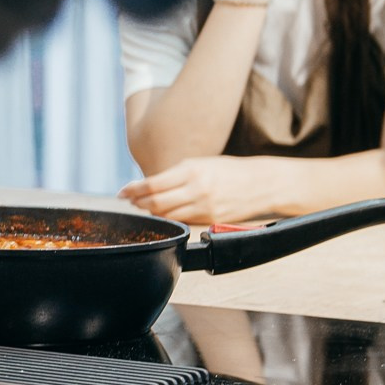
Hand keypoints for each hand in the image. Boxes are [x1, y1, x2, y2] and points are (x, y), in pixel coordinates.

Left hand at [119, 155, 275, 224]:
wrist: (263, 184)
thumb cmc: (229, 170)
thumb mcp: (200, 163)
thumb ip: (175, 174)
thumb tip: (150, 185)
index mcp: (192, 171)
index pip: (152, 184)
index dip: (133, 190)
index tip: (122, 192)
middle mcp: (196, 190)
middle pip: (155, 203)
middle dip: (138, 203)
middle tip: (129, 201)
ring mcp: (204, 207)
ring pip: (167, 215)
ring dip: (151, 212)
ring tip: (143, 207)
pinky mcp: (210, 220)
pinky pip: (182, 221)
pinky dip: (169, 218)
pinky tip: (163, 214)